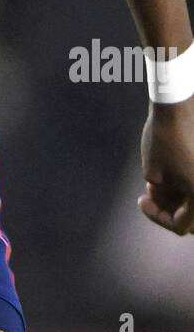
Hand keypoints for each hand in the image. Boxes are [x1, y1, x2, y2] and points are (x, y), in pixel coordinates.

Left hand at [138, 96, 193, 233]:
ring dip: (177, 197)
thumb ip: (160, 194)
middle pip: (193, 218)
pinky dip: (184, 185)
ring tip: (154, 183)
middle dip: (170, 209)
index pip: (181, 225)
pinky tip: (166, 175)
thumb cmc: (164, 139)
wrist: (177, 106)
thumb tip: (165, 197)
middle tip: (151, 197)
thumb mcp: (153, 173)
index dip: (157, 217)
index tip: (141, 200)